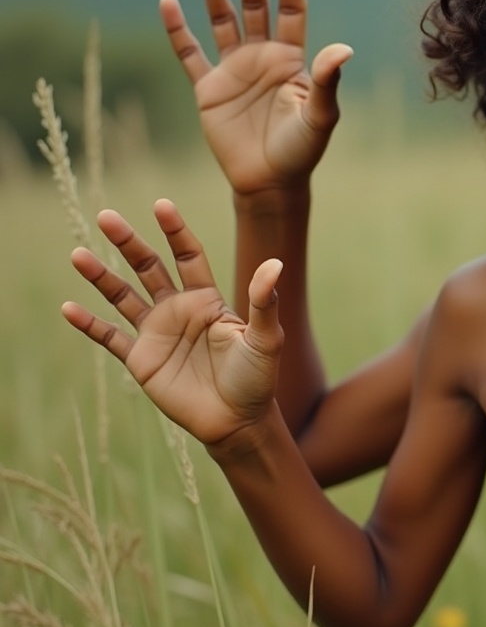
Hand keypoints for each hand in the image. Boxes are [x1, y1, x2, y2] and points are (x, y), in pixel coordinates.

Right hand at [61, 200, 284, 444]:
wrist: (238, 421)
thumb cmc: (257, 378)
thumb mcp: (265, 338)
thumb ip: (264, 302)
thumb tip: (275, 263)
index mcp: (208, 299)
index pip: (188, 256)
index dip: (175, 231)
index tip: (161, 205)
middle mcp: (179, 310)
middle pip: (149, 267)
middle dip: (129, 242)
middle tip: (106, 216)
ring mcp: (158, 333)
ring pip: (123, 296)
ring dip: (102, 276)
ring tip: (78, 254)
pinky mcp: (141, 359)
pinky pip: (110, 337)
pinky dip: (90, 324)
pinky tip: (69, 308)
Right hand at [161, 0, 352, 195]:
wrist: (269, 182)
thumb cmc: (302, 151)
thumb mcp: (321, 116)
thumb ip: (328, 81)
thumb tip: (343, 48)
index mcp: (293, 60)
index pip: (292, 11)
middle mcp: (263, 58)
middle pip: (255, 7)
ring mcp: (234, 70)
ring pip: (222, 22)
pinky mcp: (208, 89)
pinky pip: (190, 53)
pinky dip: (177, 30)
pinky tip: (168, 2)